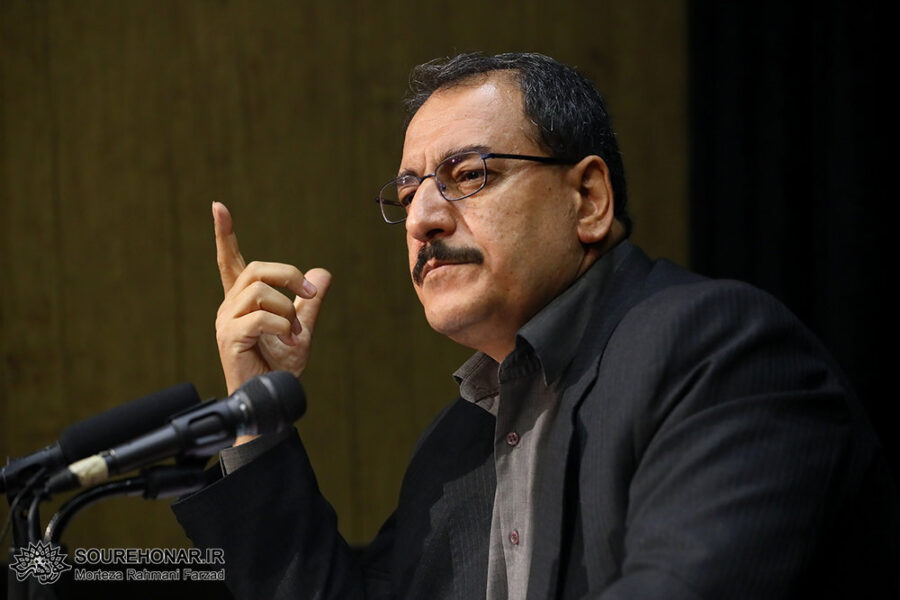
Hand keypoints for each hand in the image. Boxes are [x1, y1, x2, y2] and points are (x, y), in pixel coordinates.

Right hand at [212, 201, 330, 395]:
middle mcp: (230, 307)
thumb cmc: (280, 368)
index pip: (231, 261)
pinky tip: (287, 339)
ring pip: (260, 291)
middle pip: (258, 270)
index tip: (218, 207)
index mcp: (242, 301)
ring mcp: (227, 322)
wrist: (271, 401)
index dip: (225, 235)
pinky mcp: (230, 338)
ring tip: (293, 331)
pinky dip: (282, 325)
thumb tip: (323, 273)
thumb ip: (309, 303)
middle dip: (290, 276)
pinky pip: (260, 317)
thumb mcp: (302, 330)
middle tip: (310, 296)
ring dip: (287, 308)